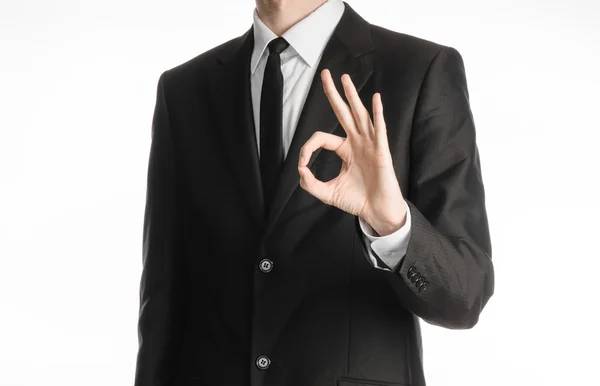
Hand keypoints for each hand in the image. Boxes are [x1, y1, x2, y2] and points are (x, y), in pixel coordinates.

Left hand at [297, 69, 406, 235]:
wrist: (376, 212)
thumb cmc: (356, 201)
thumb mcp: (327, 193)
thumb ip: (310, 184)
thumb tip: (300, 169)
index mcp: (344, 150)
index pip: (322, 138)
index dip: (307, 148)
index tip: (302, 165)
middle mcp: (357, 143)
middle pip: (343, 112)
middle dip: (333, 93)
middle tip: (325, 73)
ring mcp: (370, 145)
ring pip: (359, 115)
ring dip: (352, 96)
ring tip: (344, 78)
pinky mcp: (382, 151)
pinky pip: (380, 129)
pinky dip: (378, 114)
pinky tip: (376, 99)